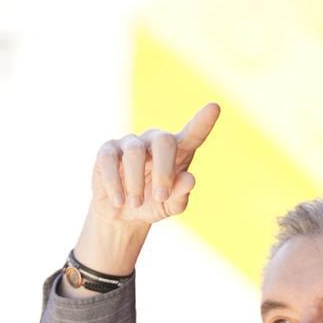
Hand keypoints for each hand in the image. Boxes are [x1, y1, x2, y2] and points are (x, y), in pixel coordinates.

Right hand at [70, 103, 220, 277]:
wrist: (122, 214)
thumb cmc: (152, 204)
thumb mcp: (169, 206)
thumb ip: (180, 195)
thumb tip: (189, 179)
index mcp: (177, 152)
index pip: (192, 135)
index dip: (202, 122)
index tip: (215, 108)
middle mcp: (154, 141)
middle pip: (164, 141)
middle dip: (164, 171)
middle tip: (161, 196)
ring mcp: (130, 143)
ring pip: (135, 152)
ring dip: (136, 182)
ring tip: (136, 204)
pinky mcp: (107, 151)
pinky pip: (109, 161)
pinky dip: (115, 183)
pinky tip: (119, 201)